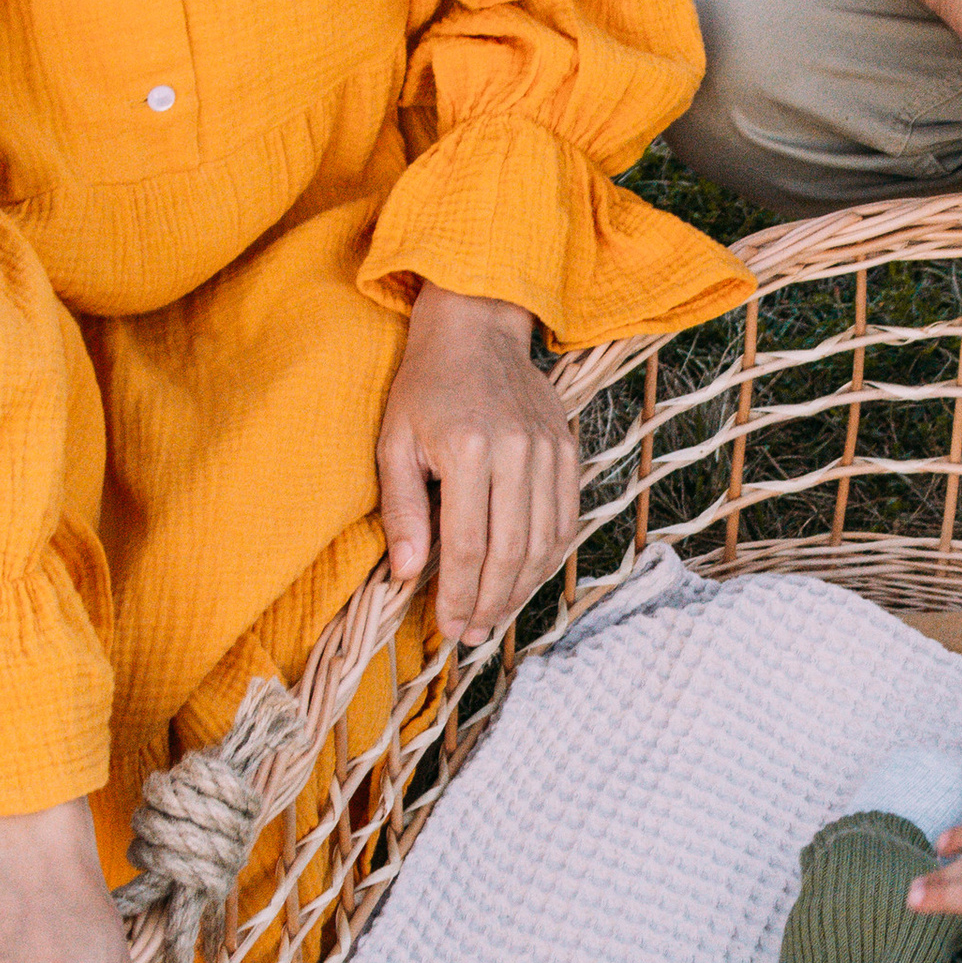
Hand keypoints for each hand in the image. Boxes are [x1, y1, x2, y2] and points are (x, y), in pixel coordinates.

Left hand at [379, 286, 579, 643]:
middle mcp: (516, 452)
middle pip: (512, 552)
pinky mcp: (567, 449)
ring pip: (545, 542)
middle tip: (473, 635)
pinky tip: (526, 578)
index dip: (460, 595)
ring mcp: (549, 451)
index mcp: (468, 449)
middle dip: (492, 604)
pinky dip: (549, 557)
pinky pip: (566, 519)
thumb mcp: (394, 442)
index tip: (448, 627)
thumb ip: (403, 510)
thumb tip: (409, 574)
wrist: (477, 327)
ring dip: (522, 589)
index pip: (470, 545)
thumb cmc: (425, 386)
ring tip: (497, 617)